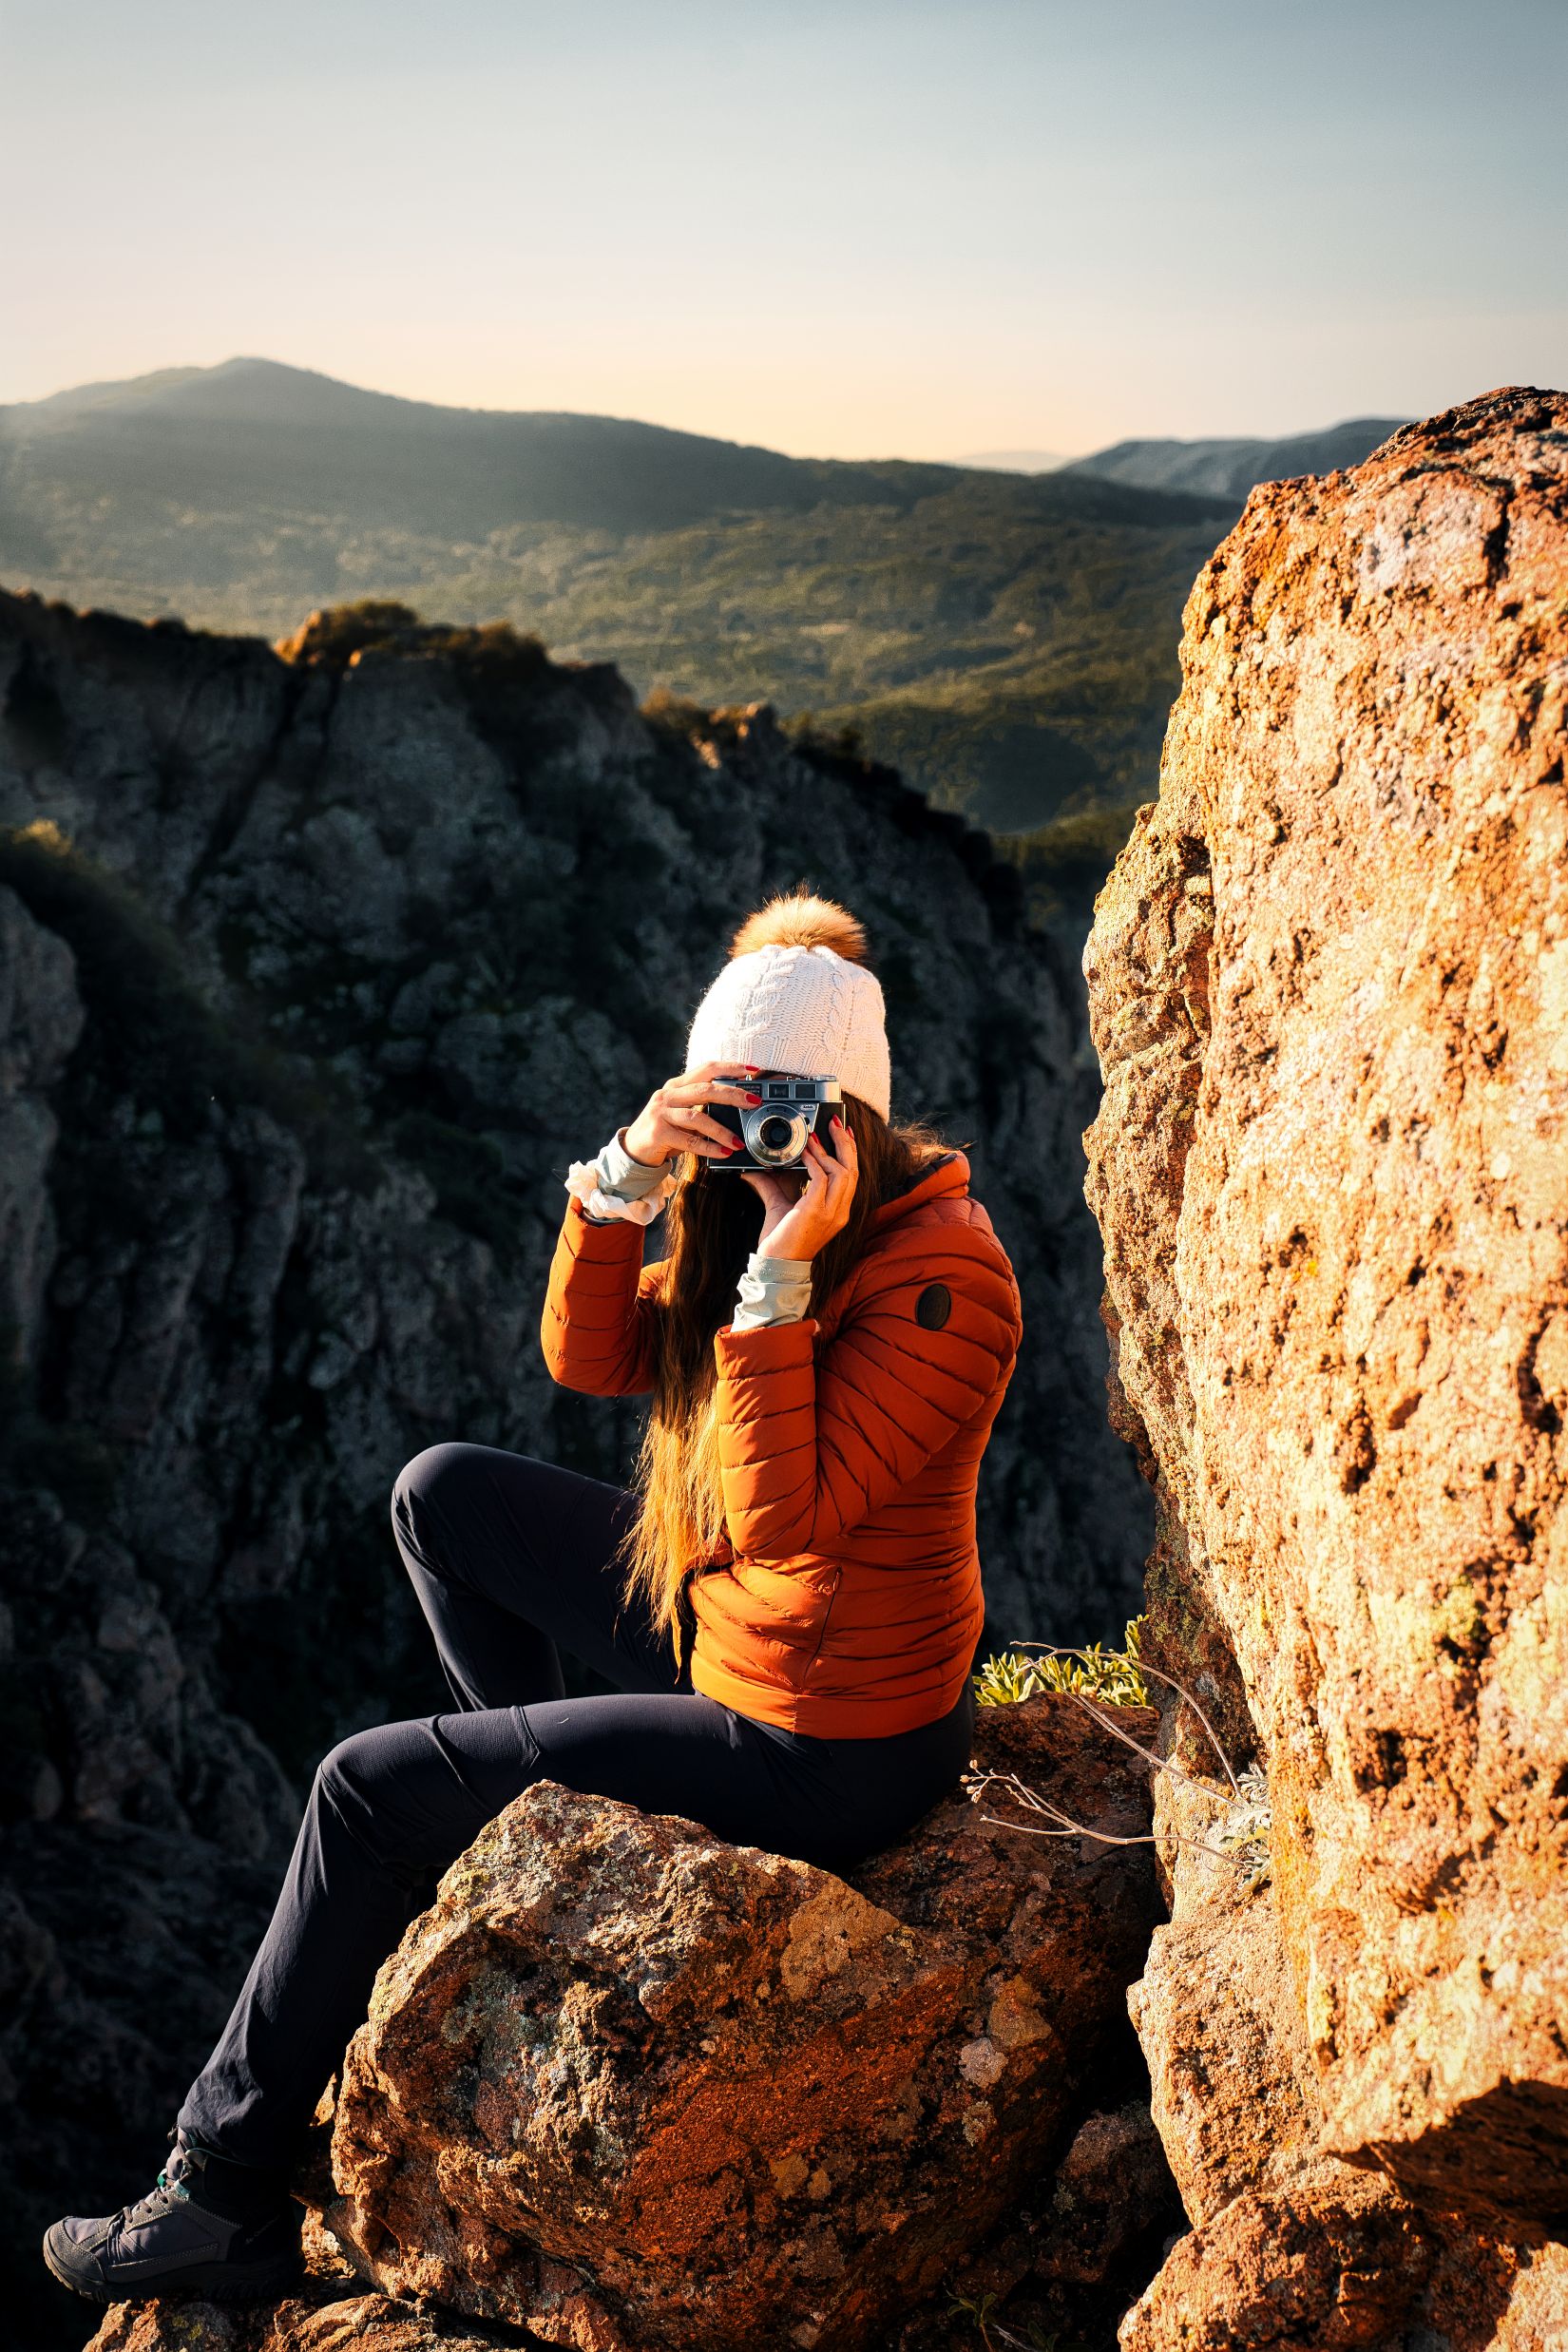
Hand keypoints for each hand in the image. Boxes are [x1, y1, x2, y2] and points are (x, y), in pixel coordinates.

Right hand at [622, 1058, 764, 1165]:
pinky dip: (709, 1147)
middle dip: (732, 1094)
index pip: (706, 1069)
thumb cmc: (665, 1129)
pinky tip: (724, 1152)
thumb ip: (702, 1105)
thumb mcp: (681, 1111)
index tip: (752, 1070)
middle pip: (705, 1090)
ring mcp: (661, 1113)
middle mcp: (667, 1095)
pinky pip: (689, 1141)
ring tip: (738, 1142)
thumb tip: (739, 1105)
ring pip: (697, 1117)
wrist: (634, 1149)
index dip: (730, 1067)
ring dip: (721, 1130)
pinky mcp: (658, 1133)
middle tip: (753, 1102)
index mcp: (676, 1085)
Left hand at [740, 1115, 857, 1259]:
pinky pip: (822, 1179)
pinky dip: (814, 1162)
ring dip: (828, 1151)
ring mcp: (830, 1213)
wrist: (775, 1264)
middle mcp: (839, 1212)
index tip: (845, 1132)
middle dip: (846, 1143)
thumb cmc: (780, 1240)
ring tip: (815, 1136)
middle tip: (836, 1124)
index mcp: (837, 1211)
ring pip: (843, 1172)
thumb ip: (771, 1185)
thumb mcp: (779, 1205)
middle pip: (853, 1170)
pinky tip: (804, 1153)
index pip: (853, 1176)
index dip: (850, 1151)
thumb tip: (758, 1168)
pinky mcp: (816, 1211)